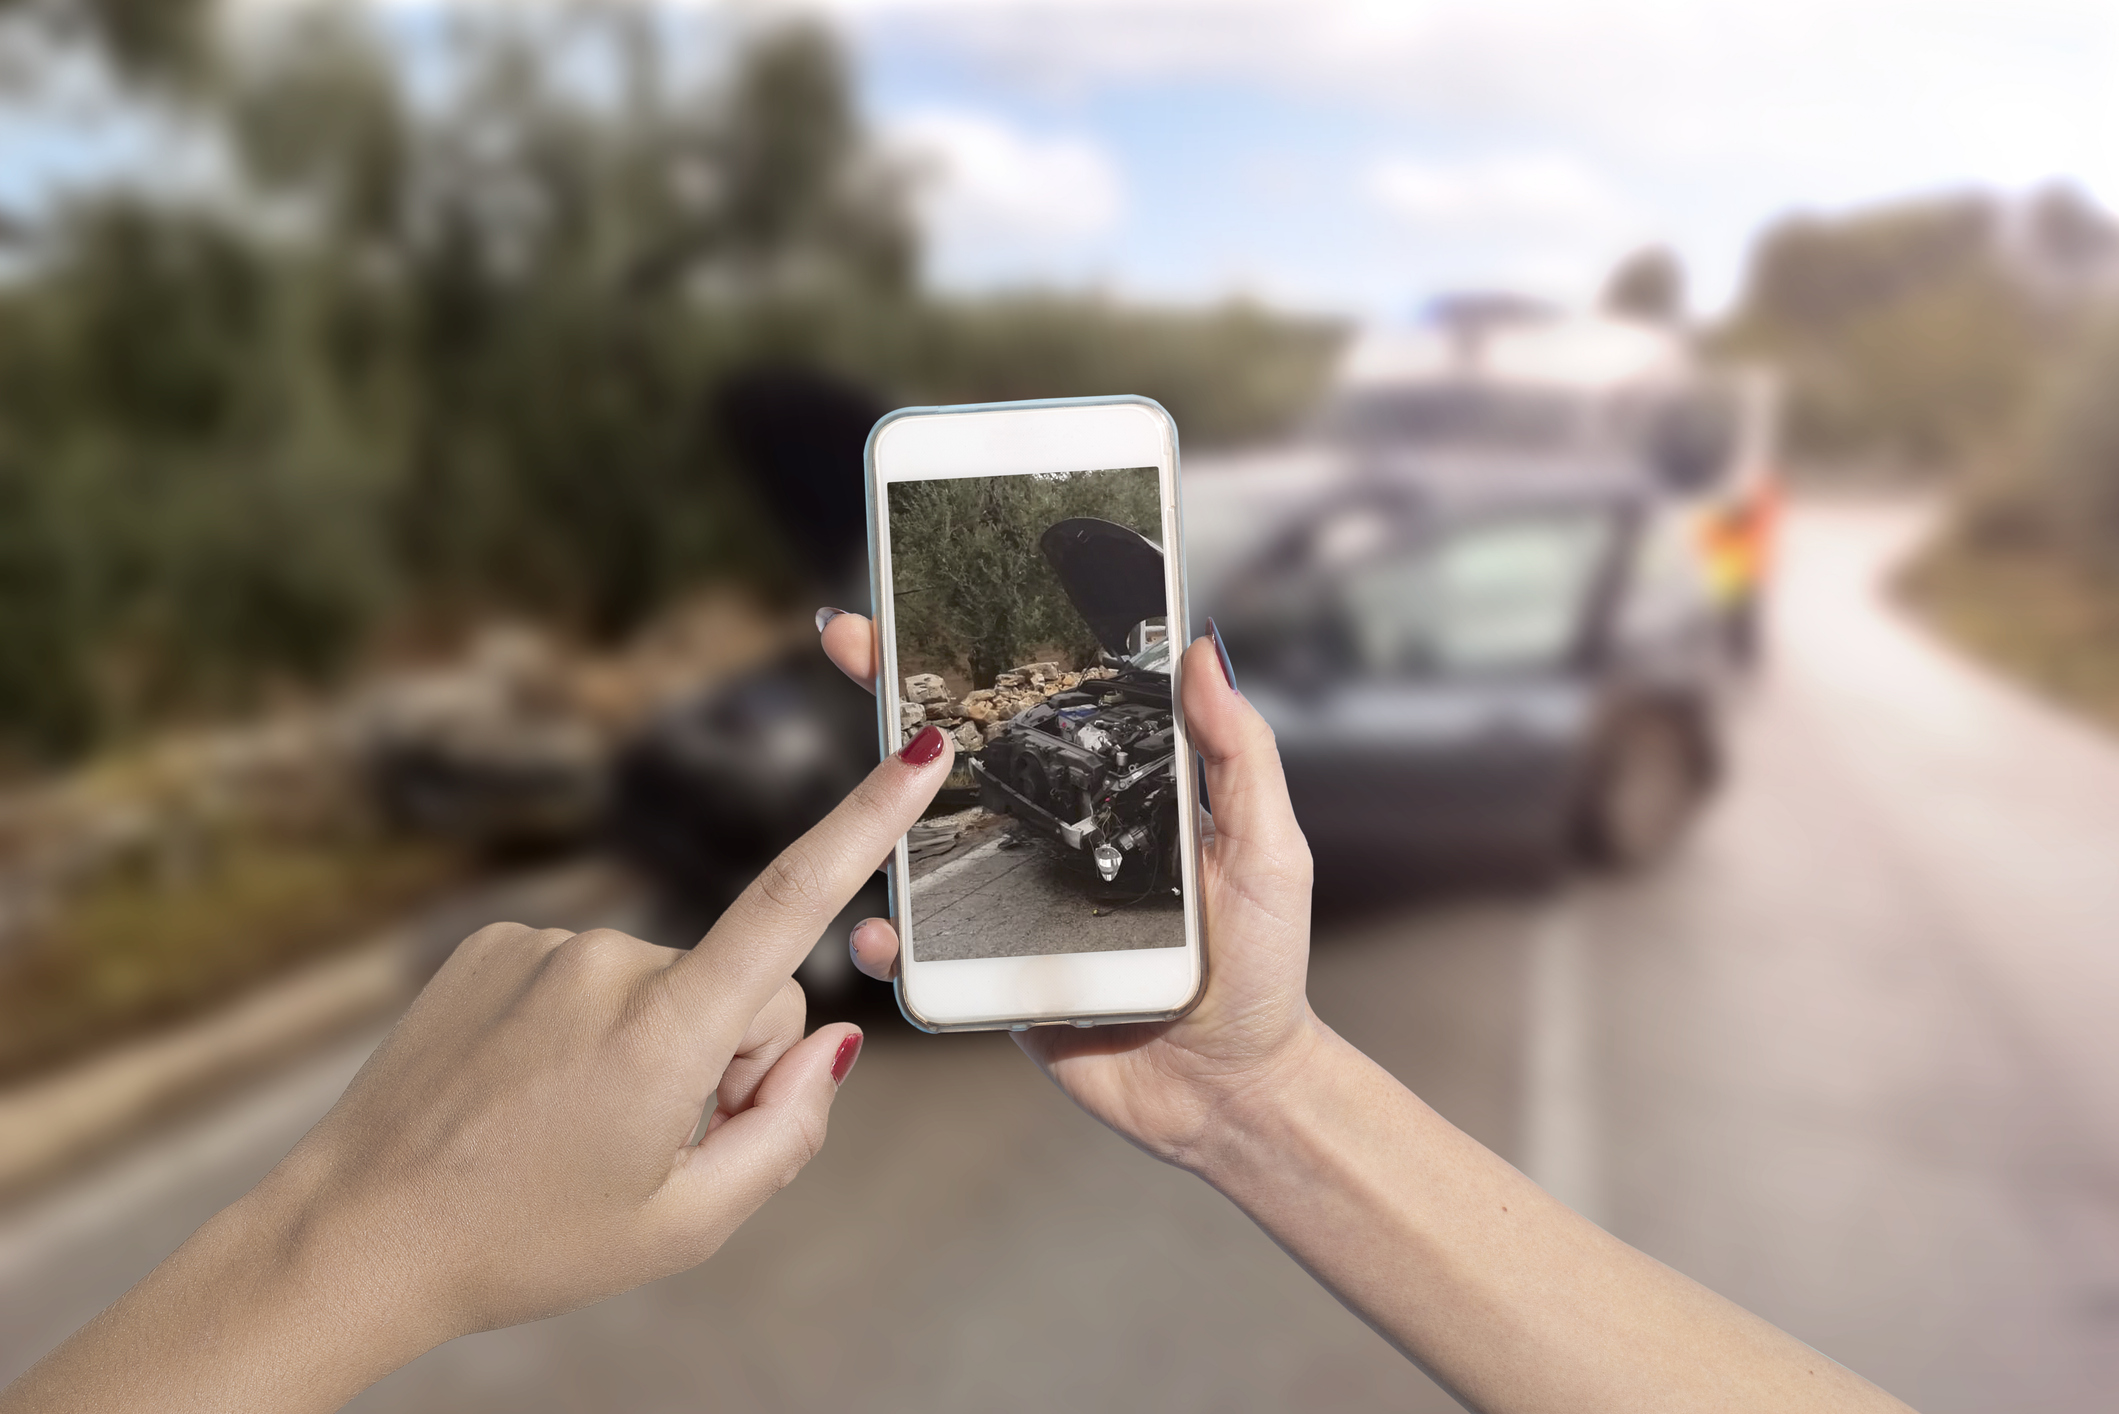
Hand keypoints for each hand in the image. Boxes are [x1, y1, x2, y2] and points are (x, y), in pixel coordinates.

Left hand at [285, 735, 950, 1337]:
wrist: (356, 1233)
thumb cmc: (526, 1243)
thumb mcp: (686, 1224)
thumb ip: (788, 1131)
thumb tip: (831, 1045)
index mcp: (663, 1033)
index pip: (794, 904)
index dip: (869, 822)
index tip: (924, 754)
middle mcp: (607, 962)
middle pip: (737, 988)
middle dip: (728, 1056)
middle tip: (656, 1142)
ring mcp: (543, 945)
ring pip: (661, 982)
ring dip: (650, 1043)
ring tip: (573, 1124)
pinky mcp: (493, 943)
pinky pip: (588, 973)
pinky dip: (584, 1026)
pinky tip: (531, 1089)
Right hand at [820, 610, 1318, 1168]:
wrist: (1236, 1091)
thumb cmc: (1263, 969)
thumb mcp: (1269, 847)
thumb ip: (1239, 753)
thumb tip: (1205, 652)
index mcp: (1112, 800)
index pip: (1043, 712)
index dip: (990, 656)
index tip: (936, 596)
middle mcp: (1052, 844)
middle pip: (963, 761)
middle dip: (900, 696)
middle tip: (851, 637)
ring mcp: (1013, 910)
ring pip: (926, 851)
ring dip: (874, 816)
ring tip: (855, 781)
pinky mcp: (993, 980)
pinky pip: (929, 956)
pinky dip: (895, 946)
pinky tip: (882, 933)